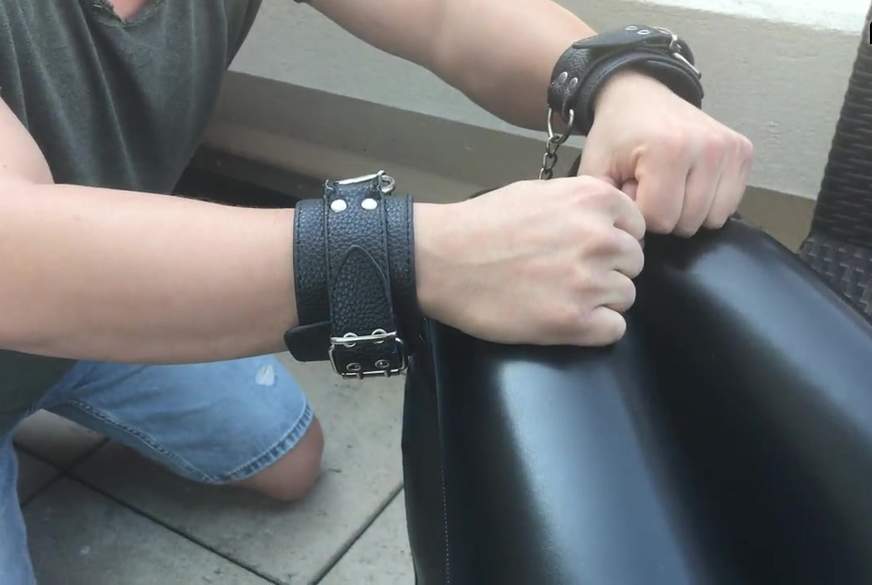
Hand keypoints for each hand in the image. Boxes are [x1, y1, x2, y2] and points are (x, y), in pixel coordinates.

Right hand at [414, 177, 644, 346]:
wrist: (442, 259)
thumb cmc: (483, 223)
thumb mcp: (540, 192)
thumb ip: (582, 204)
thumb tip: (612, 221)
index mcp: (594, 199)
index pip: (637, 226)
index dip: (615, 239)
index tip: (589, 249)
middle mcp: (600, 238)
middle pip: (633, 263)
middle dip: (608, 269)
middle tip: (569, 274)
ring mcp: (589, 281)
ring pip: (626, 297)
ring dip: (600, 300)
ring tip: (561, 296)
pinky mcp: (574, 321)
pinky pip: (614, 330)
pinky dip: (594, 329)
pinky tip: (564, 318)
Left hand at [580, 70, 753, 235]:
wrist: (640, 94)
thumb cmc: (616, 135)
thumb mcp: (596, 169)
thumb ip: (611, 207)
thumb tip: (636, 242)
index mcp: (668, 150)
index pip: (659, 219)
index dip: (640, 213)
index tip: (632, 188)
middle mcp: (707, 148)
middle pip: (687, 222)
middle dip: (663, 214)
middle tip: (650, 185)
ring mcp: (730, 149)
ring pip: (711, 219)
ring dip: (686, 211)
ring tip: (669, 183)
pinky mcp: (743, 152)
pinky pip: (728, 205)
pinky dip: (707, 202)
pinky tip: (688, 181)